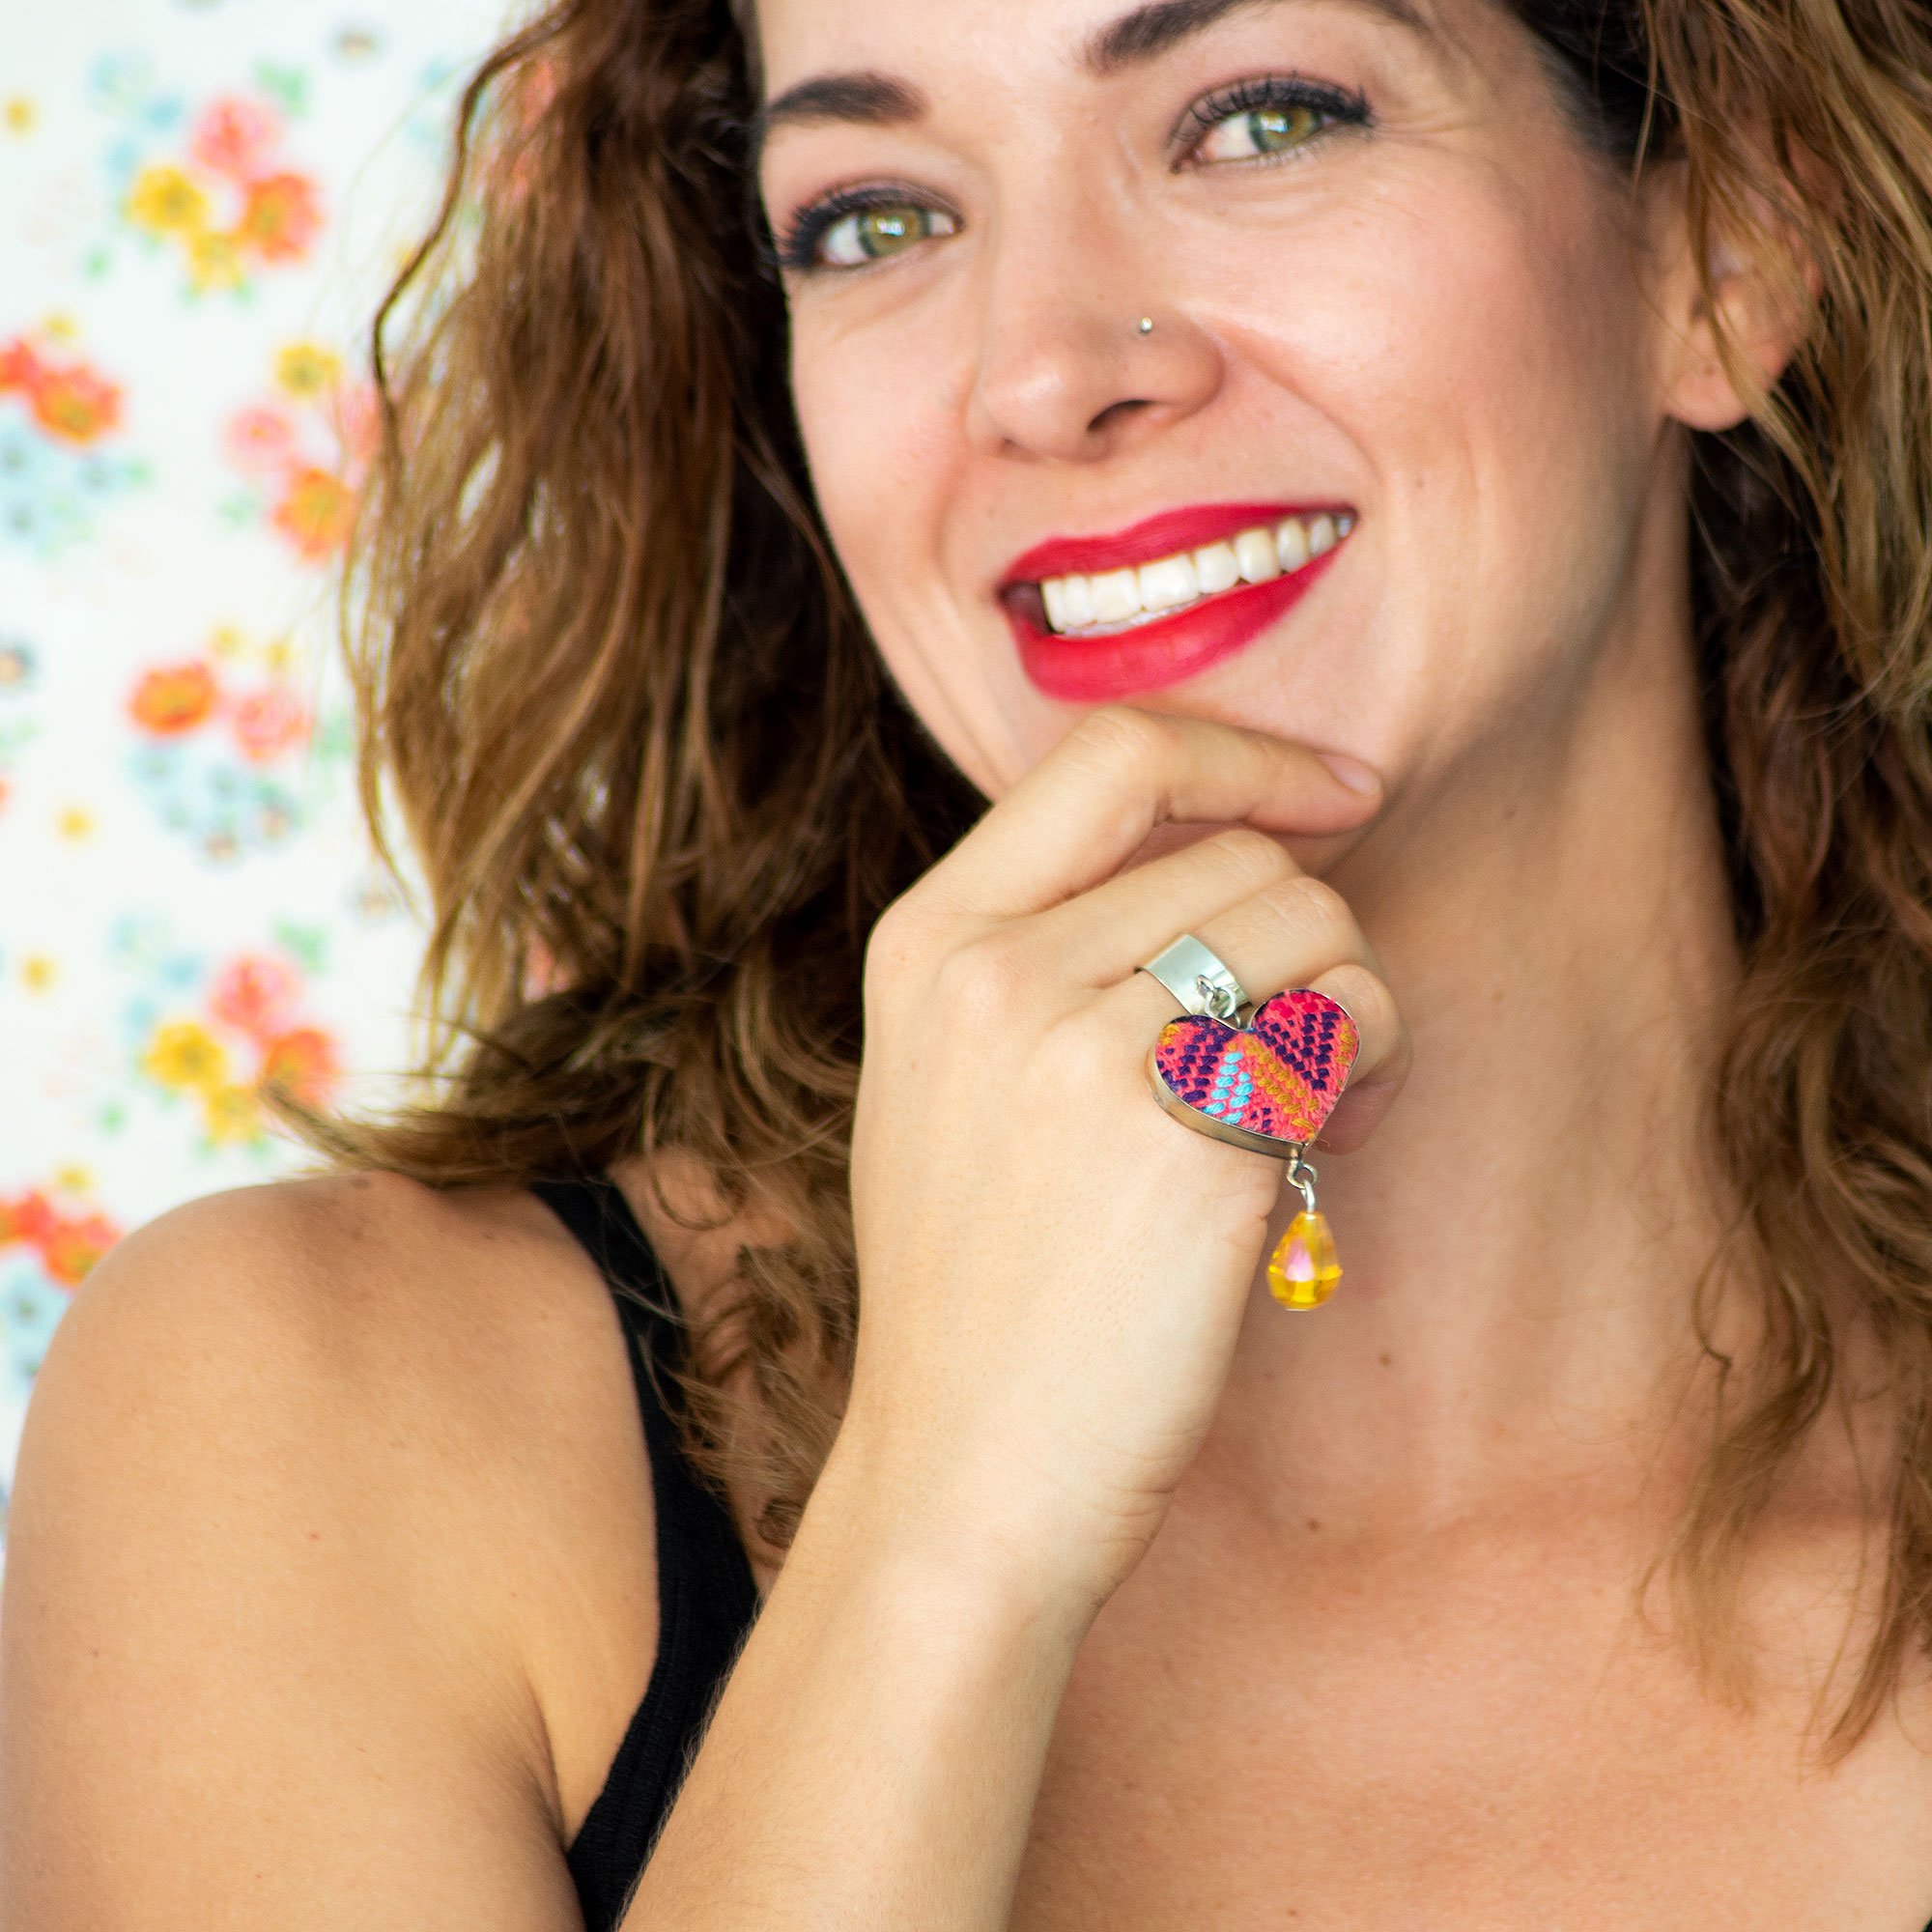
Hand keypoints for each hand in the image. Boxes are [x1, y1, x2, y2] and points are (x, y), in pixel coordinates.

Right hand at [836, 707, 1409, 1611]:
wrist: (965, 1472)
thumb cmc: (976, 1285)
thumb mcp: (944, 1080)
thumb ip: (1039, 951)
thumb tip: (1224, 856)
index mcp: (928, 942)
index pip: (1112, 753)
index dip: (1248, 753)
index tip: (1336, 792)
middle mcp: (996, 974)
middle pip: (1247, 856)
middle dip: (1314, 938)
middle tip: (1309, 1043)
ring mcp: (1084, 1053)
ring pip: (1316, 929)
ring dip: (1355, 1006)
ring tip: (1315, 1103)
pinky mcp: (1185, 1143)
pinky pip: (1344, 1030)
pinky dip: (1366, 1076)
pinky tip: (1320, 1152)